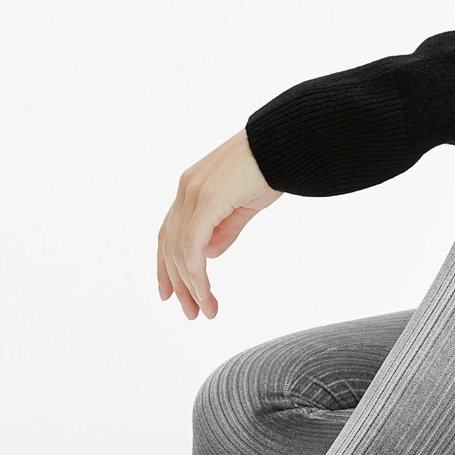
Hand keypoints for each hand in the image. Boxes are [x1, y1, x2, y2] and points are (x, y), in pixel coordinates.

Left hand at [156, 128, 280, 318]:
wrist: (288, 141)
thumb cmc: (273, 167)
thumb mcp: (246, 204)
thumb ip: (225, 228)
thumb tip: (210, 255)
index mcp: (193, 187)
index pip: (170, 232)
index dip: (167, 265)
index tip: (171, 293)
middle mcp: (187, 189)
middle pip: (169, 244)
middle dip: (178, 282)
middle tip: (191, 312)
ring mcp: (194, 192)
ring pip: (178, 249)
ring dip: (189, 285)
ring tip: (203, 310)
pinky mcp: (207, 199)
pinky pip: (192, 245)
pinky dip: (196, 273)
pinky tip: (205, 293)